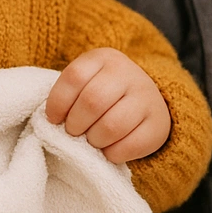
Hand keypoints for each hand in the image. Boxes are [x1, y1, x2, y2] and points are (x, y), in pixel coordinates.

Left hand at [45, 47, 170, 163]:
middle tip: (74, 132)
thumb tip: (53, 122)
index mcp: (104, 58)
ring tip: (92, 140)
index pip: (74, 77)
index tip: (54, 119)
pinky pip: (131, 145)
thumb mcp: (87, 82)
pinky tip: (109, 149)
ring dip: (94, 140)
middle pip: (93, 101)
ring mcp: (146, 97)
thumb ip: (70, 94)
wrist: (146, 100)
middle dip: (76, 124)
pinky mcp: (158, 123)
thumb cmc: (105, 94)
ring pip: (112, 126)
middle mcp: (127, 72)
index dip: (58, 102)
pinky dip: (113, 153)